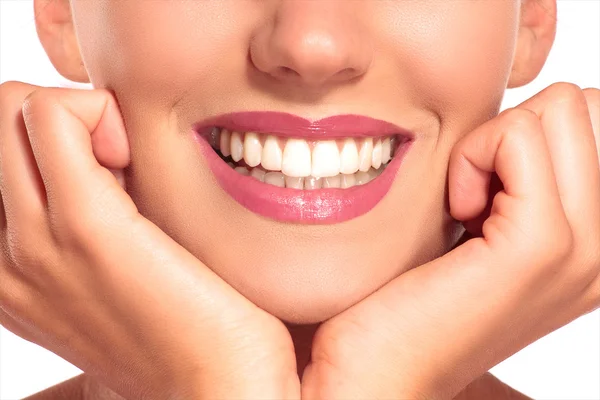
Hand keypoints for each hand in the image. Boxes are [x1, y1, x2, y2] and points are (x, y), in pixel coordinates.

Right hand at [0, 82, 299, 399]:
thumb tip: (105, 159)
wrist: (218, 390)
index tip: (108, 172)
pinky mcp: (86, 228)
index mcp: (9, 267)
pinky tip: (135, 161)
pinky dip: (98, 114)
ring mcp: (33, 243)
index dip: (52, 143)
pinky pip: (50, 116)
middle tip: (115, 158)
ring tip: (124, 163)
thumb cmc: (186, 324)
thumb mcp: (115, 271)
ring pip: (11, 110)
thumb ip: (90, 221)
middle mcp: (4, 256)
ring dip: (77, 116)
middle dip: (60, 119)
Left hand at [301, 83, 599, 398]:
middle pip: (579, 106)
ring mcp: (586, 248)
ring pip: (559, 108)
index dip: (526, 136)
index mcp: (598, 239)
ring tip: (464, 207)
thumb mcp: (486, 226)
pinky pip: (517, 136)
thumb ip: (521, 179)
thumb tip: (525, 118)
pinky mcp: (540, 245)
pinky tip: (455, 212)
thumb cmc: (418, 291)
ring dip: (490, 145)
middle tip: (473, 194)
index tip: (486, 192)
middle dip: (511, 134)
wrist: (382, 365)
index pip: (591, 120)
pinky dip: (471, 158)